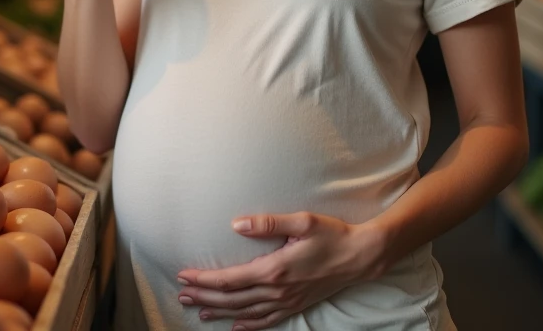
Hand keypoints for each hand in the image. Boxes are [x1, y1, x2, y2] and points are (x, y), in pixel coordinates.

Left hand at [176, 212, 388, 329]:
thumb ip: (267, 223)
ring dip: (220, 313)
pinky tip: (235, 327)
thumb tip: (236, 224)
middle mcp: (277, 290)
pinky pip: (266, 321)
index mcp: (274, 269)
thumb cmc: (332, 234)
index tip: (184, 276)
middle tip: (182, 295)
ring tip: (199, 312)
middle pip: (232, 299)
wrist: (361, 257)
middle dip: (204, 297)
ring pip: (245, 313)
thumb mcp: (302, 221)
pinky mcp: (296, 306)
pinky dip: (248, 326)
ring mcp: (287, 301)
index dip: (204, 280)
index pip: (229, 279)